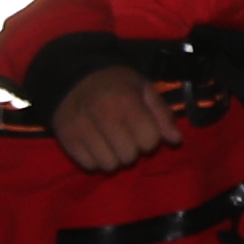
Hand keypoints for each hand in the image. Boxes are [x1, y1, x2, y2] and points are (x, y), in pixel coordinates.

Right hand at [52, 62, 175, 175]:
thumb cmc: (116, 84)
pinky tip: (96, 144)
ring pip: (109, 165)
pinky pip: (89, 165)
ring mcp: (82, 129)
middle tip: (126, 135)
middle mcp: (103, 116)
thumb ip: (162, 114)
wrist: (74, 77)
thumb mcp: (144, 89)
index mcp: (126, 101)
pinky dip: (96, 159)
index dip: (150, 137)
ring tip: (111, 141)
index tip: (143, 128)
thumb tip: (176, 140)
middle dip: (132, 149)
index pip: (149, 140)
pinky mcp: (67, 139)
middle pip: (129, 156)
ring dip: (114, 157)